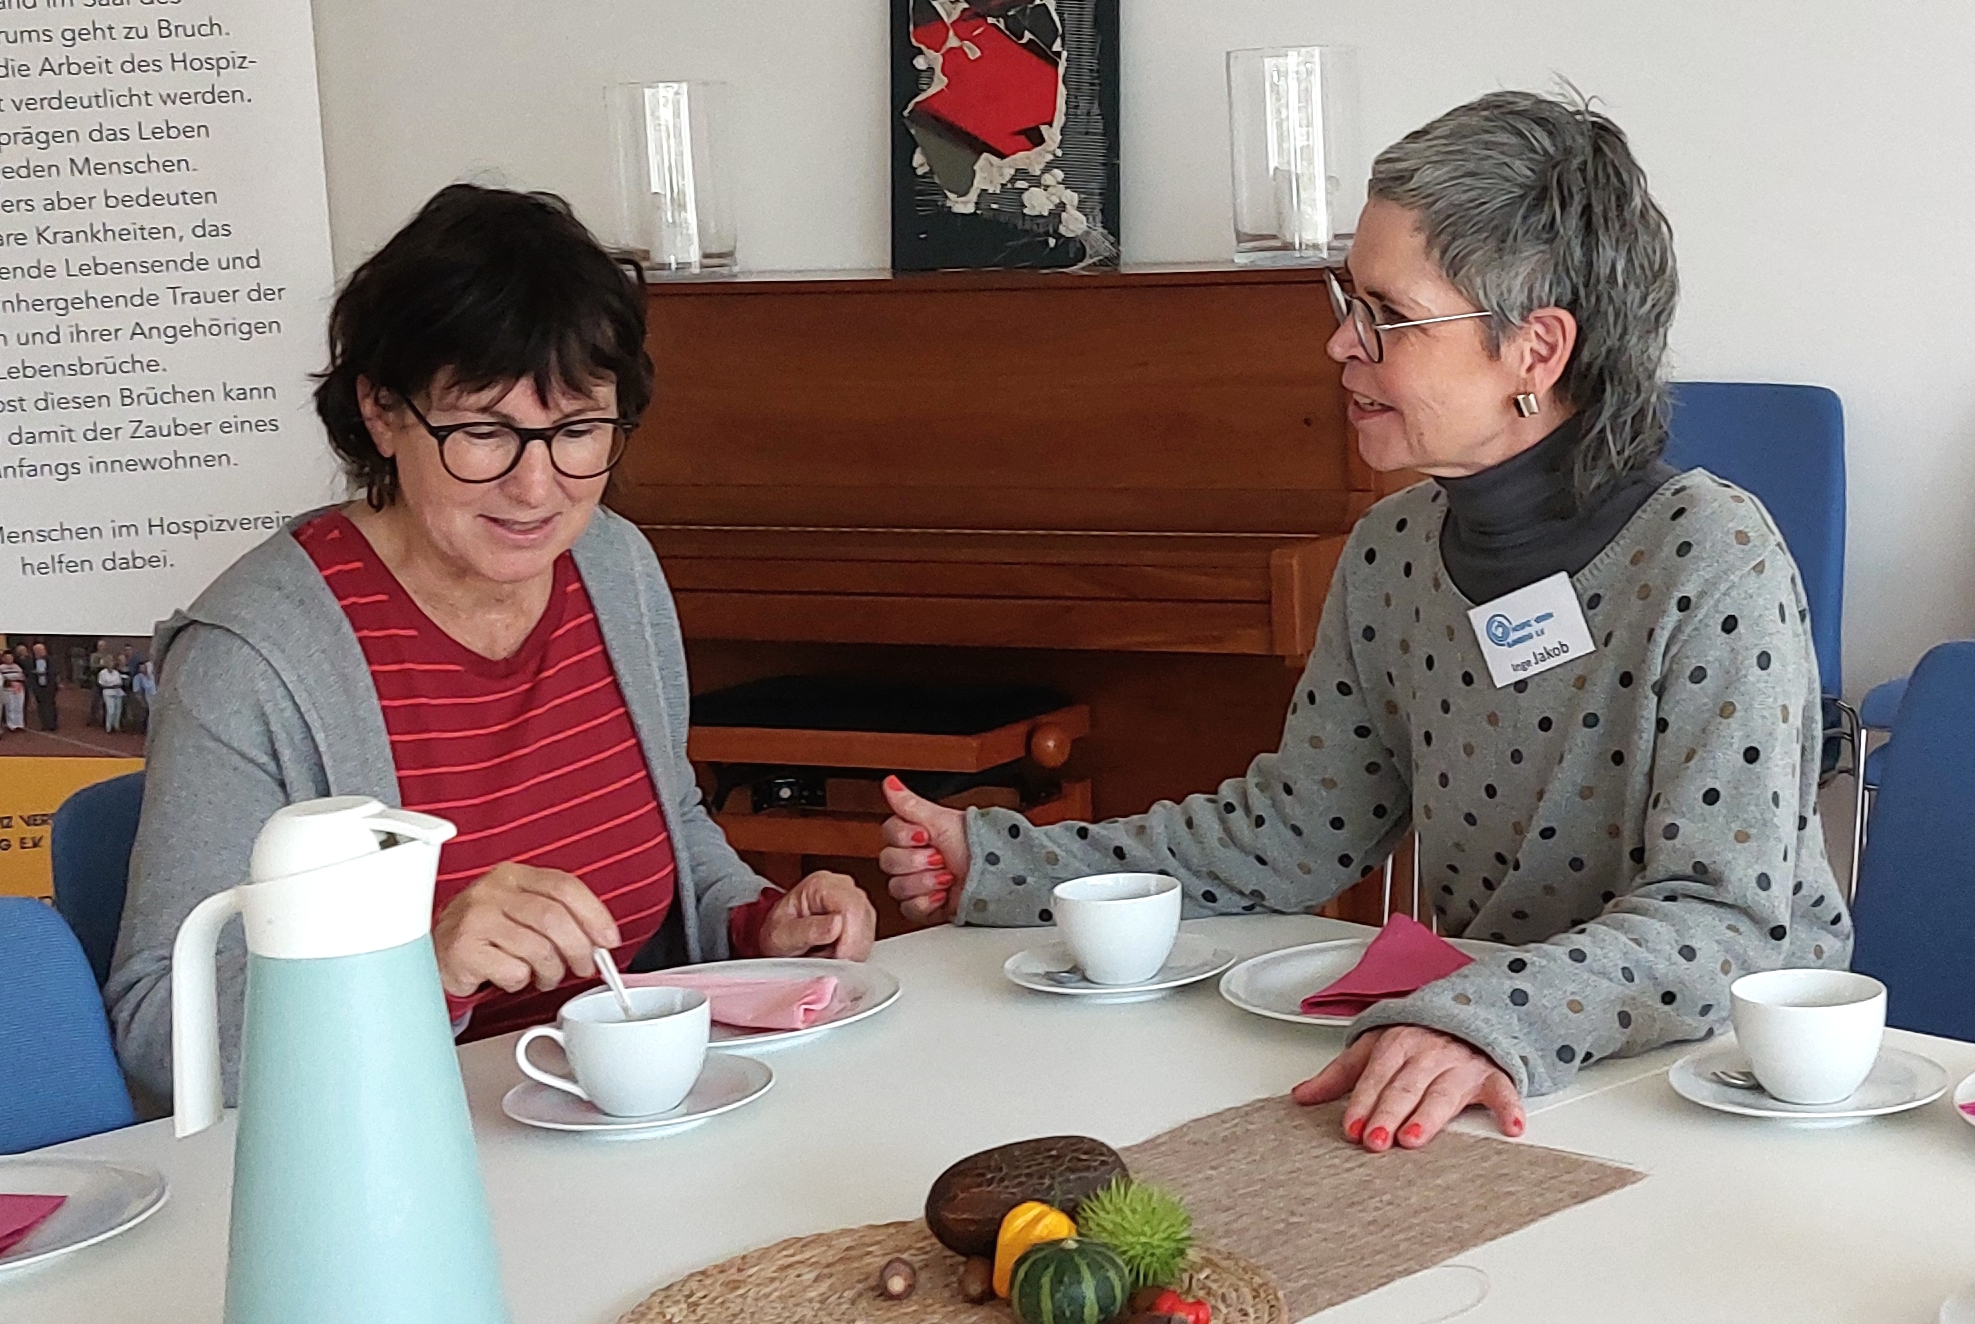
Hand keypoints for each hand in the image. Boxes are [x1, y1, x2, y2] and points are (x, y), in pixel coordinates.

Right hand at [432, 863, 620, 998]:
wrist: (436, 950)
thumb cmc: (487, 932)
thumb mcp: (520, 909)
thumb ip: (558, 913)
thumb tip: (599, 938)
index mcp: (514, 875)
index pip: (565, 886)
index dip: (594, 914)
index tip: (608, 939)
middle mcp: (493, 891)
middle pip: (554, 918)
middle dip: (579, 949)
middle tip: (582, 966)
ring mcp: (475, 919)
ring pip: (538, 949)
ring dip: (552, 971)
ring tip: (546, 976)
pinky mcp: (464, 950)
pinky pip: (513, 971)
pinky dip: (522, 981)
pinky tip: (513, 976)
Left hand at [757, 871, 877, 960]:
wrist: (776, 942)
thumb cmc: (777, 935)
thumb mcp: (781, 936)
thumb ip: (807, 930)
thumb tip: (836, 924)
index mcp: (820, 885)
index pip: (851, 906)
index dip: (850, 937)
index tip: (839, 958)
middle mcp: (841, 887)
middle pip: (863, 917)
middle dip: (851, 947)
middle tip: (828, 961)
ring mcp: (854, 900)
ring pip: (869, 929)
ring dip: (853, 951)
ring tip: (828, 957)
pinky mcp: (861, 916)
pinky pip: (868, 937)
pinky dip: (855, 953)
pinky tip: (837, 955)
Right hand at [877, 775, 969, 923]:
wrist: (999, 875)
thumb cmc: (978, 844)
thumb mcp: (942, 820)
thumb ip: (910, 804)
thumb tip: (890, 782)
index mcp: (915, 836)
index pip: (889, 834)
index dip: (905, 837)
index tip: (925, 836)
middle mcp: (913, 860)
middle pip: (889, 862)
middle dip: (916, 861)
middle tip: (939, 857)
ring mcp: (918, 885)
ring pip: (897, 887)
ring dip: (924, 881)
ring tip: (947, 876)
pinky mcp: (925, 908)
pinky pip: (908, 909)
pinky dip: (927, 902)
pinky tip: (943, 894)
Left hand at [1292, 1025, 1523, 1150]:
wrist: (1470, 1009)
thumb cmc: (1417, 1035)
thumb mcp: (1374, 1046)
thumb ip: (1340, 1074)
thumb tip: (1302, 1096)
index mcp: (1396, 1044)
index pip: (1375, 1076)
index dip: (1362, 1102)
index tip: (1350, 1128)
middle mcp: (1428, 1053)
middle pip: (1405, 1087)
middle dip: (1388, 1113)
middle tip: (1375, 1141)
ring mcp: (1461, 1064)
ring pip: (1444, 1092)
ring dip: (1430, 1115)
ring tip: (1414, 1138)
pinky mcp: (1492, 1074)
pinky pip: (1503, 1089)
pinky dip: (1508, 1105)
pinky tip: (1510, 1125)